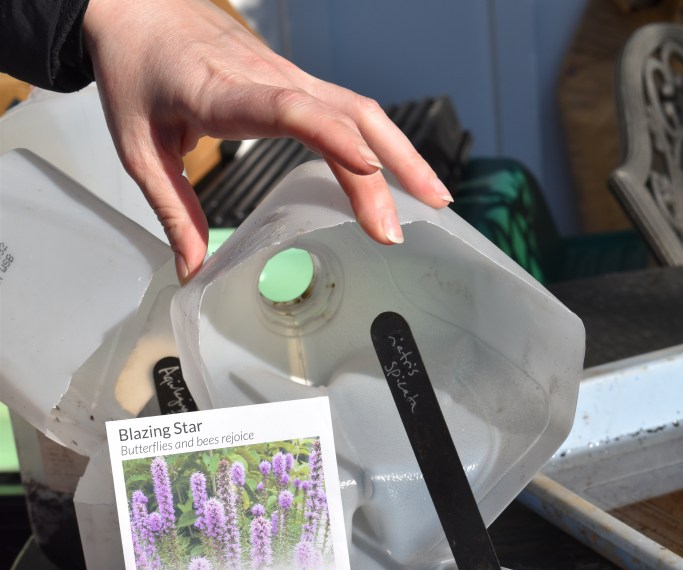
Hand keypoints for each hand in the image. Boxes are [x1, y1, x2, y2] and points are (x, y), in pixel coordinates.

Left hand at [83, 0, 452, 280]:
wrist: (137, 9)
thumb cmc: (136, 71)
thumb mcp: (137, 148)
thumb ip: (171, 210)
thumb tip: (193, 271)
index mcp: (223, 93)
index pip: (291, 111)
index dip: (333, 139)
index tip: (368, 172)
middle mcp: (268, 78)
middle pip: (346, 115)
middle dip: (386, 169)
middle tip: (403, 227)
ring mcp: (288, 75)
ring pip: (359, 109)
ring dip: (400, 153)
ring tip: (435, 200)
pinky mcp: (295, 80)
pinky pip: (348, 109)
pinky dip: (381, 142)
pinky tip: (397, 173)